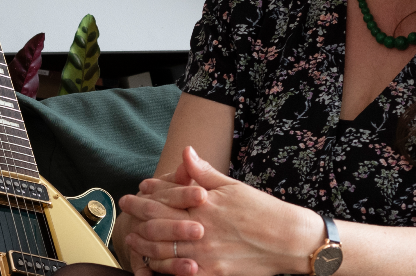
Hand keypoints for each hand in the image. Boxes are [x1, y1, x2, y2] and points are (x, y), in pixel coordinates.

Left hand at [123, 147, 319, 275]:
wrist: (289, 241)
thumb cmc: (263, 211)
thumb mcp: (233, 186)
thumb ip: (205, 173)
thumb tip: (186, 152)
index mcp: (205, 204)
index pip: (167, 195)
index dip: (149, 190)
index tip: (139, 187)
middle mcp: (200, 228)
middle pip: (157, 221)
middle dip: (137, 212)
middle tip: (126, 206)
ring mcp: (204, 252)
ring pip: (162, 248)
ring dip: (144, 242)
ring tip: (133, 236)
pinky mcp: (211, 272)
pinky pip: (178, 271)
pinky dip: (162, 267)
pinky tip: (153, 263)